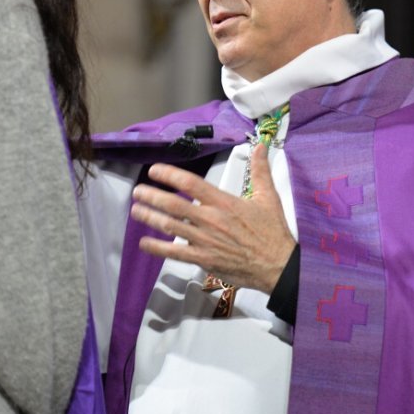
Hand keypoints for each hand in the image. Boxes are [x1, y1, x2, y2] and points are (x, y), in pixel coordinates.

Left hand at [130, 142, 295, 293]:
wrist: (278, 266)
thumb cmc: (272, 232)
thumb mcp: (269, 197)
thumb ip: (260, 171)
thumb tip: (260, 147)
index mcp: (224, 202)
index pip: (191, 183)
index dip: (170, 175)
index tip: (155, 170)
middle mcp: (211, 219)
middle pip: (174, 204)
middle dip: (152, 196)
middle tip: (138, 191)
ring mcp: (205, 240)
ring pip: (171, 226)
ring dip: (151, 217)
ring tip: (136, 210)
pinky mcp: (204, 259)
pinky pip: (175, 253)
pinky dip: (157, 247)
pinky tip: (144, 242)